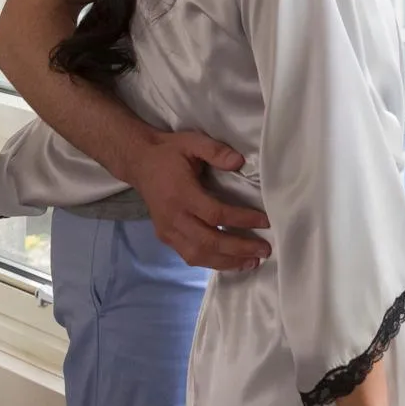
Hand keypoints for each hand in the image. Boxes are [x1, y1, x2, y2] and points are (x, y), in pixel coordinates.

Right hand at [127, 130, 270, 269]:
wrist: (139, 162)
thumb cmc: (169, 152)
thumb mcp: (193, 142)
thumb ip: (216, 151)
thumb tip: (239, 162)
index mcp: (181, 194)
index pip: (215, 213)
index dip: (241, 220)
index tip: (265, 222)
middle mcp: (173, 217)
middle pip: (208, 241)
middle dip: (238, 249)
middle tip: (264, 251)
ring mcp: (167, 230)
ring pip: (197, 254)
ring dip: (226, 262)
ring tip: (251, 263)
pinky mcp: (165, 236)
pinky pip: (188, 255)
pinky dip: (211, 262)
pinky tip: (230, 262)